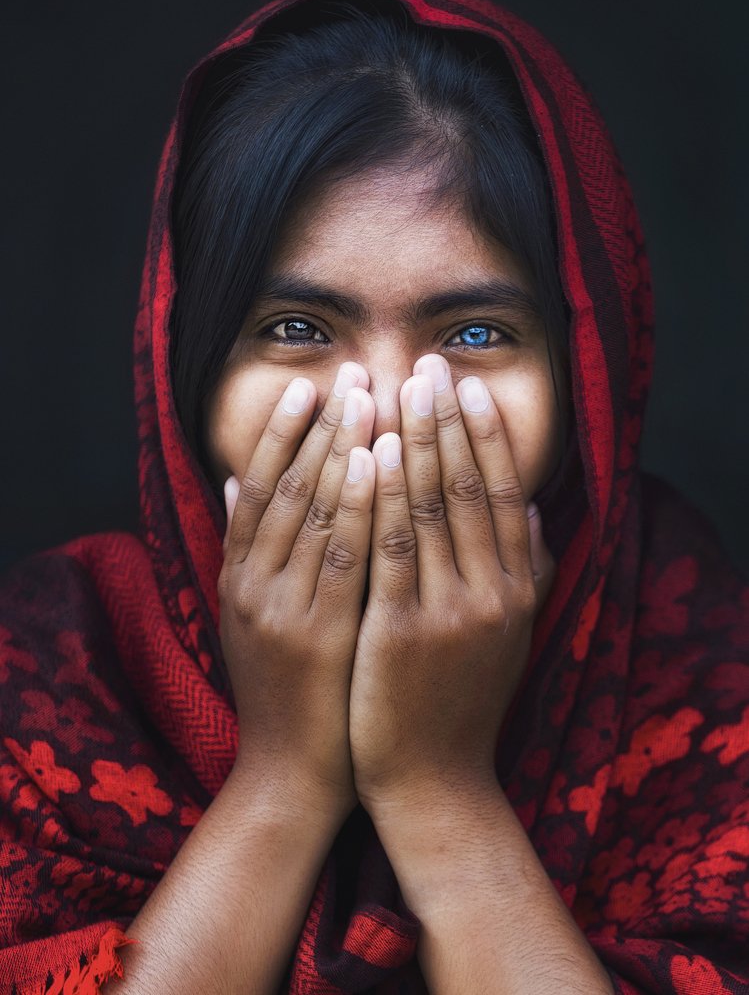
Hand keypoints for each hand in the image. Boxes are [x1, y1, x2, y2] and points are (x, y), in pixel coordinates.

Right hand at [219, 363, 375, 819]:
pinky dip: (361, 504)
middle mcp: (253, 584)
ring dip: (344, 447)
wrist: (290, 774)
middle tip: (354, 371)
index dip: (286, 430)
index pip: (260, 486)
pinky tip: (381, 462)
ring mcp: (284, 608)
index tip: (315, 382)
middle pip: (289, 486)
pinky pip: (344, 556)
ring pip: (314, 510)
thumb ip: (243, 549)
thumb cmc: (285, 691)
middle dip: (324, 425)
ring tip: (371, 396)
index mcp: (239, 577)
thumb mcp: (248, 617)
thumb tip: (231, 481)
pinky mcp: (321, 633)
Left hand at [349, 355, 554, 813]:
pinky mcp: (400, 631)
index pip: (504, 492)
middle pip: (469, 488)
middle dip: (447, 421)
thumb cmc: (463, 699)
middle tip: (428, 364)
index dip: (486, 434)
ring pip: (430, 509)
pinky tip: (371, 452)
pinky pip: (391, 551)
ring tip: (396, 387)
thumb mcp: (511, 634)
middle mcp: (492, 593)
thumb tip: (539, 508)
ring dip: (414, 441)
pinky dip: (382, 497)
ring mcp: (448, 613)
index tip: (468, 384)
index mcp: (518, 589)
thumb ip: (529, 571)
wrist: (432, 778)